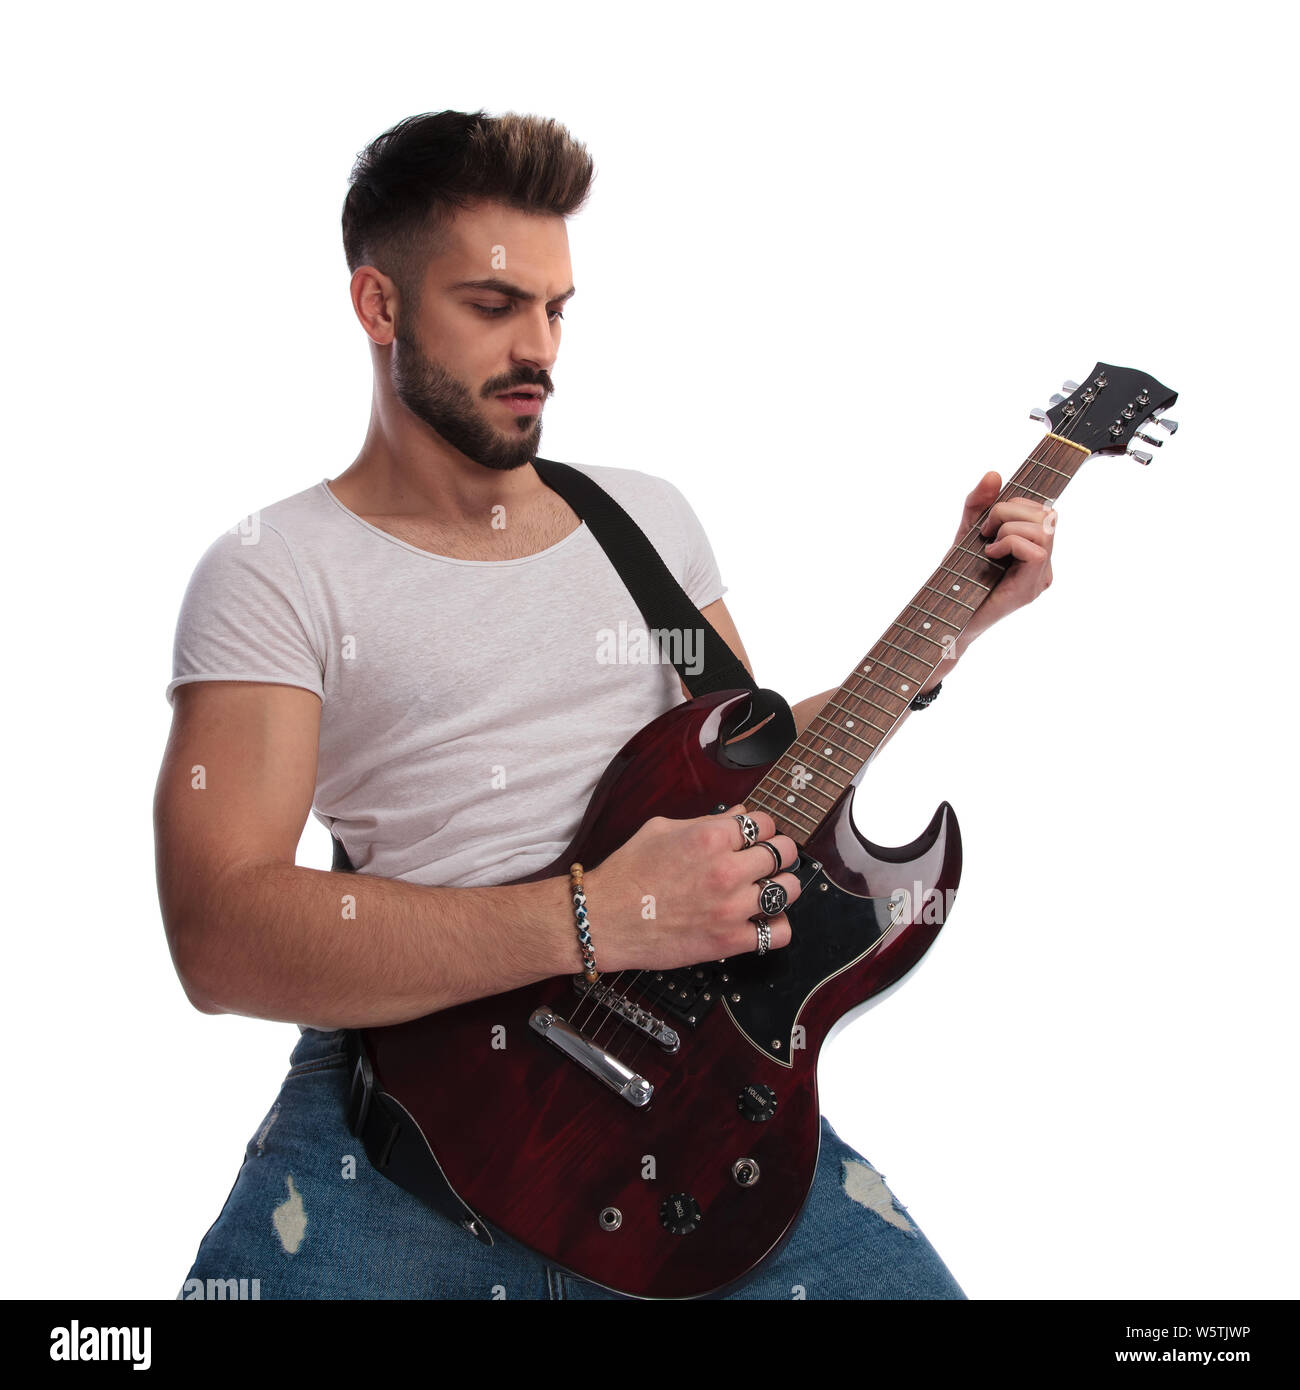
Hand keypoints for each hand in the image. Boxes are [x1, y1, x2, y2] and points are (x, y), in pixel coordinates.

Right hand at [584, 805, 802, 972]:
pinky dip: (778, 926)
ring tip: (769, 888)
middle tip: (768, 860)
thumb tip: (739, 814)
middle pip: (784, 852)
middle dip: (778, 853)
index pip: (765, 823)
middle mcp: (727, 869)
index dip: (763, 829)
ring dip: (783, 886)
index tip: (756, 837)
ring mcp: (731, 907)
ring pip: (789, 890)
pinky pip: (778, 933)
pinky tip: (765, 920)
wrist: (604, 918)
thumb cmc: (626, 873)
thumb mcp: (661, 829)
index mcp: (711, 836)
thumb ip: (706, 820)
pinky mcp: (729, 940)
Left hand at [955, 470, 1055, 642]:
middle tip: (985, 531)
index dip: (1017, 503)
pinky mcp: (1030, 589)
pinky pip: (1037, 551)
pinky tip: (991, 555)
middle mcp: (1043, 564)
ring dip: (1009, 527)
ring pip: (1045, 530)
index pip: (1044, 510)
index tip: (989, 520)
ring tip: (989, 544)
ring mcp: (1040, 578)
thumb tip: (994, 474)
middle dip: (1010, 511)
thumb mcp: (966, 533)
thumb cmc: (957, 579)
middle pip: (1048, 514)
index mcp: (1035, 549)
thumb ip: (978, 504)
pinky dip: (1010, 543)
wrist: (944, 617)